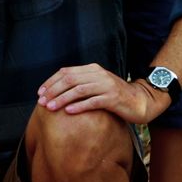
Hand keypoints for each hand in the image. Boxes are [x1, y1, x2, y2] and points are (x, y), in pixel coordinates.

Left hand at [36, 63, 169, 123]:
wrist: (141, 101)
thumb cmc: (115, 96)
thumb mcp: (97, 84)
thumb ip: (82, 83)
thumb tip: (56, 89)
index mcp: (93, 69)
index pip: (66, 72)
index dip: (51, 82)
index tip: (40, 93)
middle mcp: (99, 75)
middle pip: (70, 80)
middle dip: (53, 91)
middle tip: (42, 102)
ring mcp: (107, 86)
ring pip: (79, 90)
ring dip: (62, 99)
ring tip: (50, 108)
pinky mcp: (114, 99)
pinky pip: (93, 102)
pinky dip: (79, 106)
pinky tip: (68, 112)